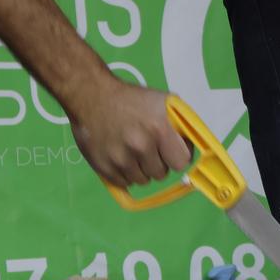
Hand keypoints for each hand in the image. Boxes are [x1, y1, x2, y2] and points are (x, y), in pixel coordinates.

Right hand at [68, 78, 190, 188]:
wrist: (90, 95)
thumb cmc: (130, 99)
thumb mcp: (162, 103)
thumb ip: (179, 125)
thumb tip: (188, 147)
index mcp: (159, 129)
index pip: (181, 162)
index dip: (176, 157)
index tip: (170, 151)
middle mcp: (140, 146)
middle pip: (161, 174)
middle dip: (157, 163)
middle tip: (147, 149)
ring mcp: (120, 159)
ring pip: (142, 180)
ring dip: (140, 170)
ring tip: (132, 152)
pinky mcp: (103, 167)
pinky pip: (124, 183)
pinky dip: (124, 174)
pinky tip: (119, 156)